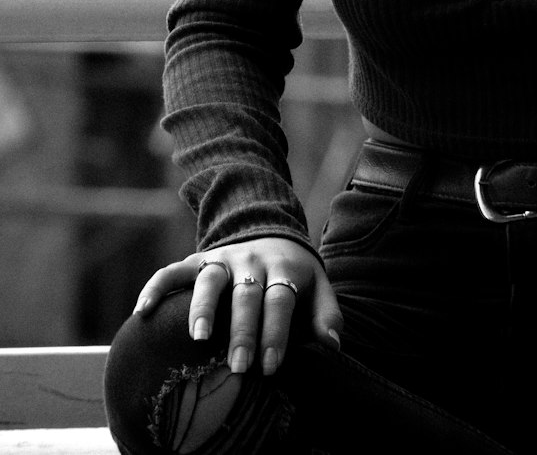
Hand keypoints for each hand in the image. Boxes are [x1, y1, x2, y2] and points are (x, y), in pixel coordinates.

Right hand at [132, 238, 342, 376]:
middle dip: (242, 330)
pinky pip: (173, 271)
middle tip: (238, 366)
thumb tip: (332, 346)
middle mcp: (251, 261)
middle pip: (246, 295)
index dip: (275, 333)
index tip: (270, 366)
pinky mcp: (198, 260)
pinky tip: (142, 312)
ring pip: (210, 279)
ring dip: (203, 307)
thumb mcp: (318, 287)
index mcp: (282, 269)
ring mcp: (222, 259)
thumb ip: (326, 314)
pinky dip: (156, 288)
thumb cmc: (294, 275)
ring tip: (198, 338)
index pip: (280, 300)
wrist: (271, 231)